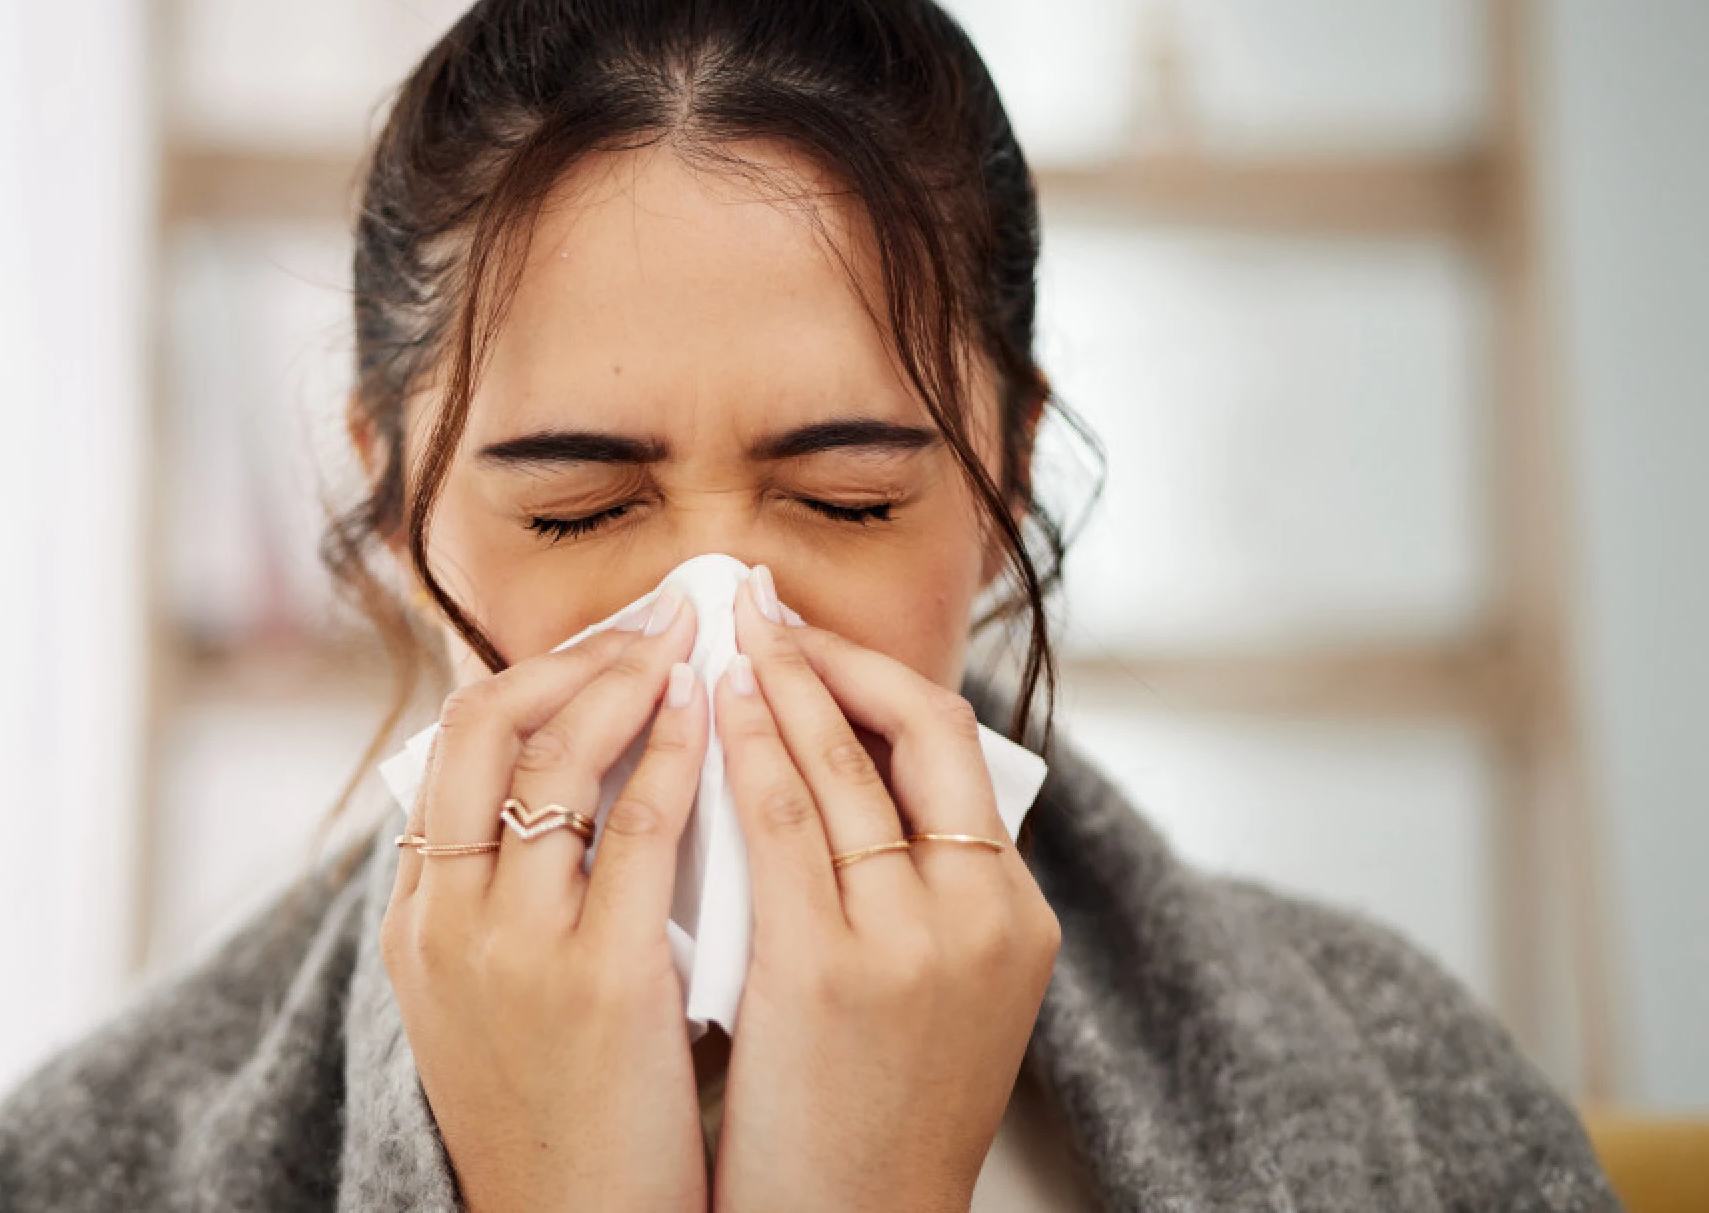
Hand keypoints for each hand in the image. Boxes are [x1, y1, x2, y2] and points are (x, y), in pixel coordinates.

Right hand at [379, 580, 711, 1212]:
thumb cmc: (560, 1117)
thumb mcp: (496, 1001)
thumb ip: (520, 898)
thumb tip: (588, 790)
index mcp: (415, 921)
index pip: (452, 750)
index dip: (532, 677)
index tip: (601, 644)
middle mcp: (444, 920)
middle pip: (484, 725)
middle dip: (574, 653)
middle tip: (652, 619)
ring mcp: (511, 948)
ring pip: (556, 758)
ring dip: (628, 679)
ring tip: (688, 644)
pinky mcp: (594, 980)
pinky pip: (637, 828)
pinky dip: (673, 753)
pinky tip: (712, 716)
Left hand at [709, 568, 1059, 1212]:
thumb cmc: (872, 1115)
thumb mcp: (933, 994)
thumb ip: (909, 889)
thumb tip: (842, 777)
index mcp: (1015, 915)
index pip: (958, 747)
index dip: (879, 675)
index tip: (814, 640)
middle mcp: (984, 915)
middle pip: (920, 730)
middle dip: (832, 656)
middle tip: (763, 610)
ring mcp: (915, 943)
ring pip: (846, 765)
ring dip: (783, 683)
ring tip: (729, 639)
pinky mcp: (833, 972)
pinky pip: (785, 825)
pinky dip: (749, 752)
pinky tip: (711, 712)